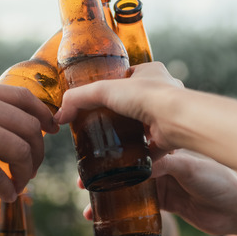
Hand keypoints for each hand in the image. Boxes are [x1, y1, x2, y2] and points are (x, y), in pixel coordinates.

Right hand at [0, 83, 58, 200]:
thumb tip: (7, 132)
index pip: (24, 97)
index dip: (44, 115)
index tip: (52, 130)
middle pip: (29, 127)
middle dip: (37, 153)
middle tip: (30, 171)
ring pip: (21, 150)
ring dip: (26, 173)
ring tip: (19, 185)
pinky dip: (7, 190)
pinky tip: (5, 196)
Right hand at [55, 62, 184, 155]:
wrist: (177, 120)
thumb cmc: (147, 95)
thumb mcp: (104, 90)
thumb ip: (79, 99)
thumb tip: (60, 115)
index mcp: (150, 72)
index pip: (128, 77)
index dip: (112, 86)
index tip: (98, 100)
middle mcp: (163, 92)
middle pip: (136, 102)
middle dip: (121, 114)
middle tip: (101, 125)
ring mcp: (167, 115)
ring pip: (145, 126)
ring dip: (131, 135)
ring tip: (112, 145)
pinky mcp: (170, 138)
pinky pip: (152, 149)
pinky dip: (140, 156)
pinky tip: (126, 163)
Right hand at [80, 149, 236, 235]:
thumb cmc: (219, 179)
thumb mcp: (189, 167)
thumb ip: (166, 165)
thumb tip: (141, 169)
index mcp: (164, 143)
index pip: (130, 136)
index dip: (109, 140)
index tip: (88, 144)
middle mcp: (159, 160)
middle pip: (122, 162)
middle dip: (100, 169)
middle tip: (82, 178)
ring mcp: (160, 180)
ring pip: (124, 184)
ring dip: (104, 191)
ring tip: (87, 200)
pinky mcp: (162, 201)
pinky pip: (134, 204)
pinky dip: (116, 210)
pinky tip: (101, 216)